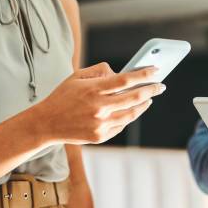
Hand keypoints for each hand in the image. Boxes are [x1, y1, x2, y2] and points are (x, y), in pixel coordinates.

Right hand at [34, 63, 165, 144]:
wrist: (46, 123)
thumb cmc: (63, 97)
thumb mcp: (77, 76)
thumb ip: (99, 71)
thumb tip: (120, 73)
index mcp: (93, 89)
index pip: (125, 80)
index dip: (144, 75)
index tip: (156, 70)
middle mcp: (99, 108)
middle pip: (134, 98)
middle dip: (151, 90)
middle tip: (161, 86)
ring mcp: (101, 124)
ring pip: (131, 114)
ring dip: (143, 105)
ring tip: (149, 99)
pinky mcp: (101, 136)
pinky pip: (122, 125)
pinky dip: (129, 117)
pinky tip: (132, 110)